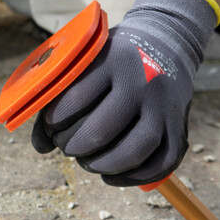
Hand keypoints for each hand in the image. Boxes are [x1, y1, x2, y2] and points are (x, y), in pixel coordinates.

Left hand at [31, 0, 219, 186]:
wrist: (169, 42)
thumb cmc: (116, 57)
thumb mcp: (90, 59)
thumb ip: (59, 97)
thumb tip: (40, 147)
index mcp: (115, 59)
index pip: (77, 98)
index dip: (55, 120)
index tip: (51, 124)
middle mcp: (144, 81)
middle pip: (105, 128)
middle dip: (77, 146)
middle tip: (68, 148)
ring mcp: (165, 105)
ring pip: (138, 148)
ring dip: (106, 165)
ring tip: (89, 164)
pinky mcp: (179, 124)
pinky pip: (163, 162)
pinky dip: (135, 177)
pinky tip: (112, 176)